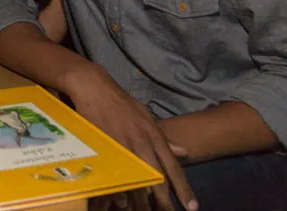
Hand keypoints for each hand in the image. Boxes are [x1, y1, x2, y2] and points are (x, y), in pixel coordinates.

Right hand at [69, 67, 196, 210]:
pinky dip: (120, 188)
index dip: (183, 188)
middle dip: (165, 201)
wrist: (94, 87)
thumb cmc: (121, 103)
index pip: (173, 167)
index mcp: (154, 135)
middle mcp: (142, 142)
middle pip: (157, 177)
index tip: (192, 207)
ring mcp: (123, 145)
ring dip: (142, 199)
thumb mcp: (147, 117)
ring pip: (136, 179)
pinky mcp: (105, 146)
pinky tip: (122, 201)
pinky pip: (115, 173)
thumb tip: (184, 152)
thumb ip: (164, 138)